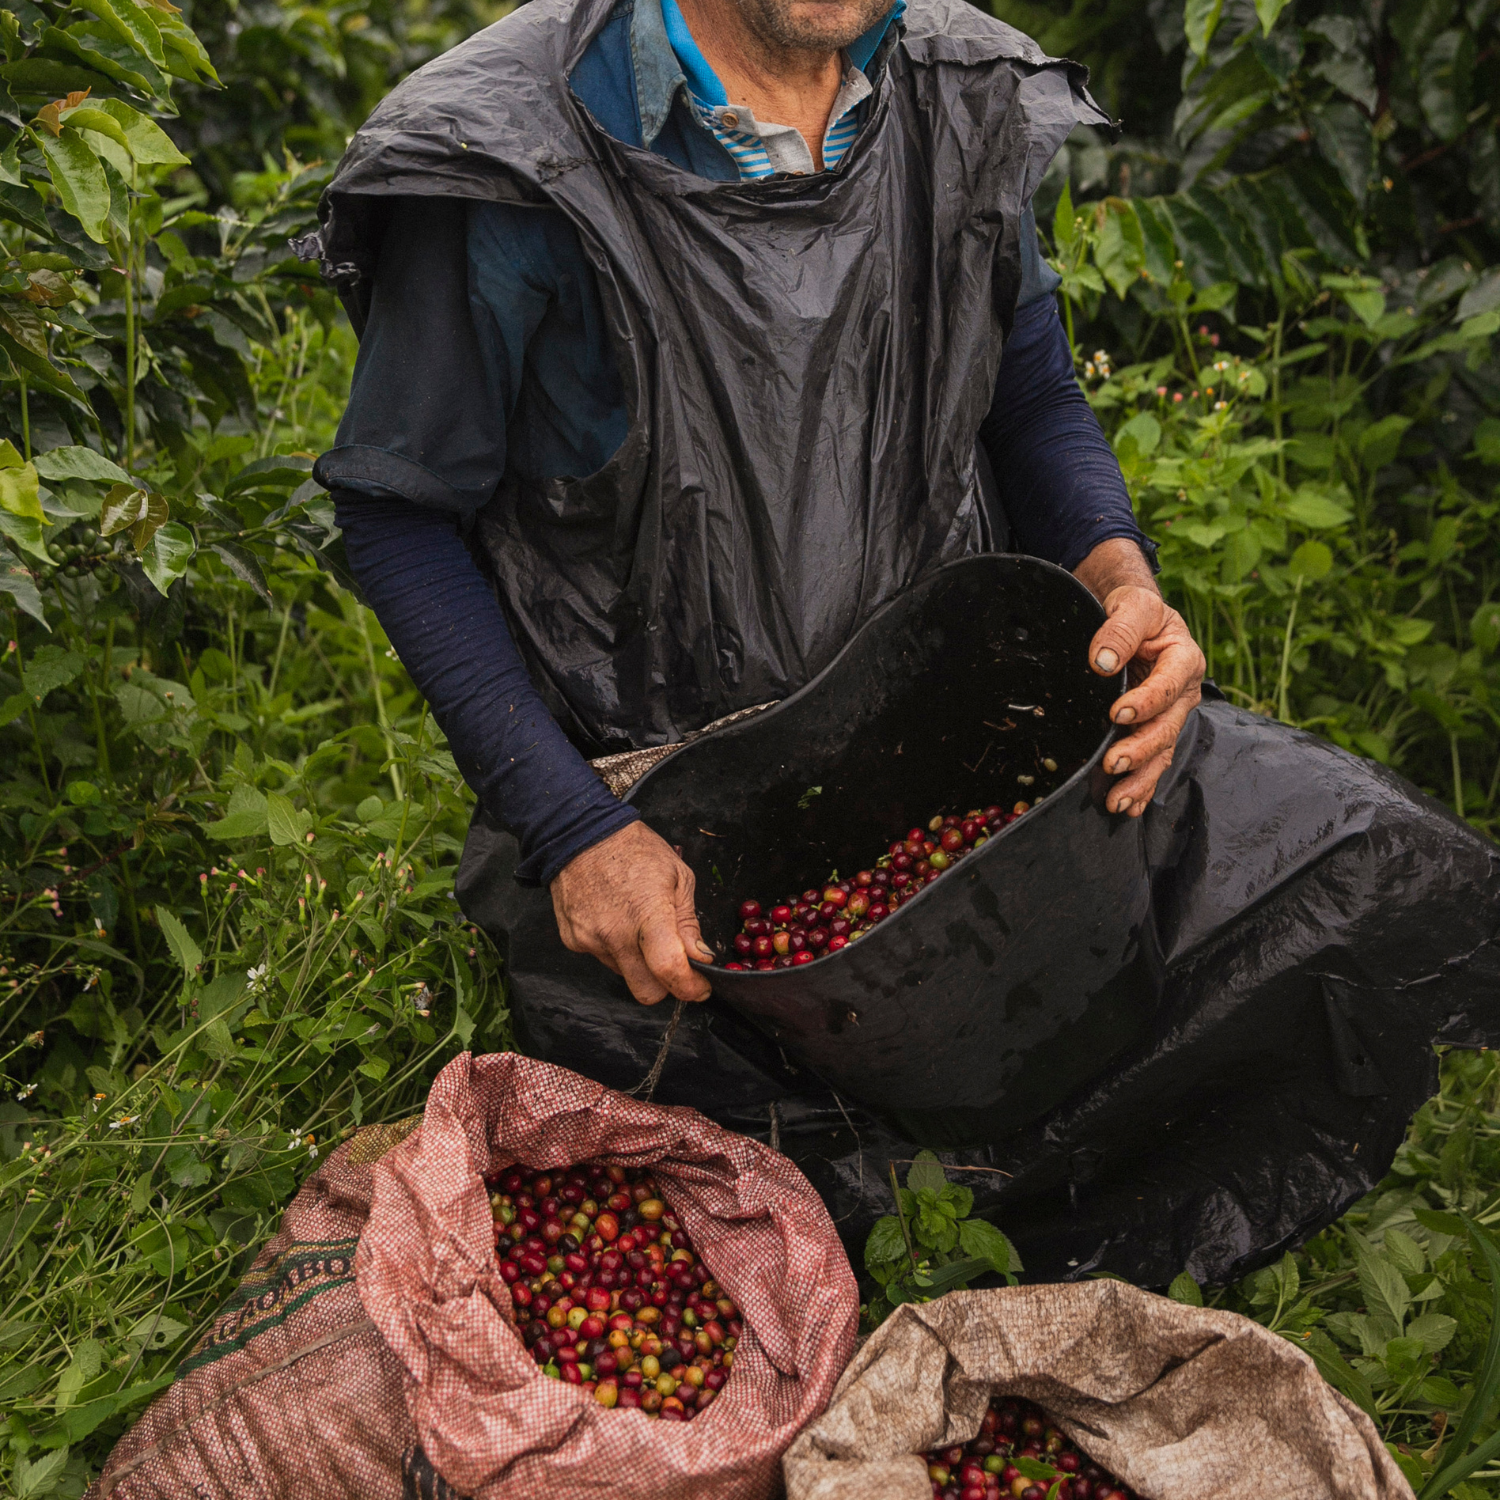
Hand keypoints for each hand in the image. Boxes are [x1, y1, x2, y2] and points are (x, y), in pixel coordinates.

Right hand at [551, 820, 713, 1004]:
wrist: (579, 833)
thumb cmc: (634, 849)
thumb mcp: (678, 877)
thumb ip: (688, 923)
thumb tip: (700, 957)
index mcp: (646, 913)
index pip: (668, 970)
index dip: (689, 988)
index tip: (700, 987)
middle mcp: (614, 933)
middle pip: (646, 992)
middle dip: (665, 985)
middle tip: (674, 964)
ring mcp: (589, 939)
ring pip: (624, 975)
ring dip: (638, 963)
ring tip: (637, 925)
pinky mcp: (572, 941)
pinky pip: (602, 959)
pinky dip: (615, 949)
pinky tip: (615, 919)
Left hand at [1075, 540, 1205, 817]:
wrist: (1136, 621)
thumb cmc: (1136, 611)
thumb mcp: (1133, 606)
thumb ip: (1120, 629)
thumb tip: (1103, 662)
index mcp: (1184, 659)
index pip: (1170, 685)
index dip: (1147, 702)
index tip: (1117, 713)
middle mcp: (1183, 692)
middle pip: (1167, 727)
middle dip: (1141, 749)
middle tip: (1112, 764)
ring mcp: (1171, 715)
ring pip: (1162, 752)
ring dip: (1141, 779)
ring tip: (1117, 801)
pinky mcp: (1156, 730)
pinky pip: (1154, 762)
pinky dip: (1142, 787)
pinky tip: (1128, 806)